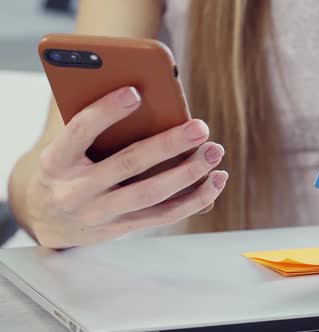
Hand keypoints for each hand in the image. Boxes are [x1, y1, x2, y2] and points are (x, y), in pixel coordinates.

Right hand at [28, 86, 227, 247]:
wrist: (48, 219)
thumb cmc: (66, 166)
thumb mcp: (63, 143)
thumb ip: (87, 118)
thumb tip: (131, 86)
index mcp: (56, 160)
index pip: (80, 131)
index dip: (106, 111)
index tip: (136, 92)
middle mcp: (75, 190)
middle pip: (128, 164)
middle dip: (168, 145)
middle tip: (200, 127)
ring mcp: (100, 213)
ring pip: (151, 194)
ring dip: (189, 173)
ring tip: (214, 151)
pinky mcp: (122, 228)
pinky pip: (164, 215)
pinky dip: (194, 199)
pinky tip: (216, 180)